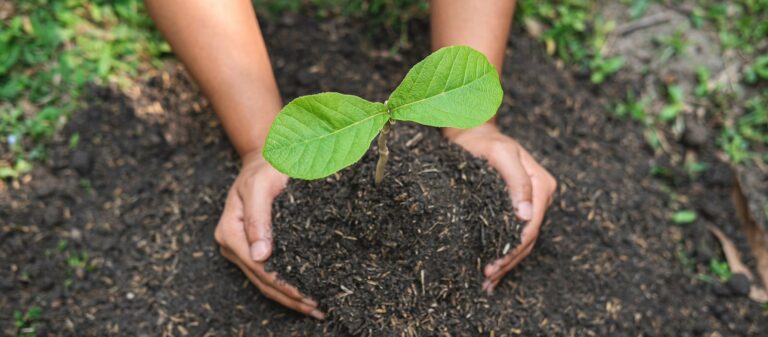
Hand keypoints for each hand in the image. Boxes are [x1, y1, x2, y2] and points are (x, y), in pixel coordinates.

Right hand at [214, 151, 324, 318]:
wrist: (264, 158)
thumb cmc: (266, 167)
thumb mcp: (261, 185)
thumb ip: (259, 217)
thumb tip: (260, 256)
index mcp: (230, 230)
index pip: (258, 266)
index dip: (282, 283)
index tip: (306, 294)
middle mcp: (232, 243)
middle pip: (261, 279)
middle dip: (289, 297)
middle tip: (317, 308)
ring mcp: (241, 247)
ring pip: (264, 281)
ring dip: (288, 298)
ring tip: (315, 308)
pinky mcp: (253, 247)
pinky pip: (268, 272)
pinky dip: (286, 285)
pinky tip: (304, 295)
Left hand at [444, 123, 556, 293]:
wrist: (474, 133)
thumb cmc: (484, 142)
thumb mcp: (500, 154)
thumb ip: (515, 181)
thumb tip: (526, 215)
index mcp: (541, 185)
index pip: (530, 226)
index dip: (512, 248)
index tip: (493, 264)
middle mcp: (541, 196)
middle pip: (528, 237)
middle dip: (509, 260)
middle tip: (487, 278)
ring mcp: (532, 203)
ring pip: (524, 241)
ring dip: (508, 263)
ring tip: (489, 281)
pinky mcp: (519, 207)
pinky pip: (516, 234)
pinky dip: (505, 252)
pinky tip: (494, 271)